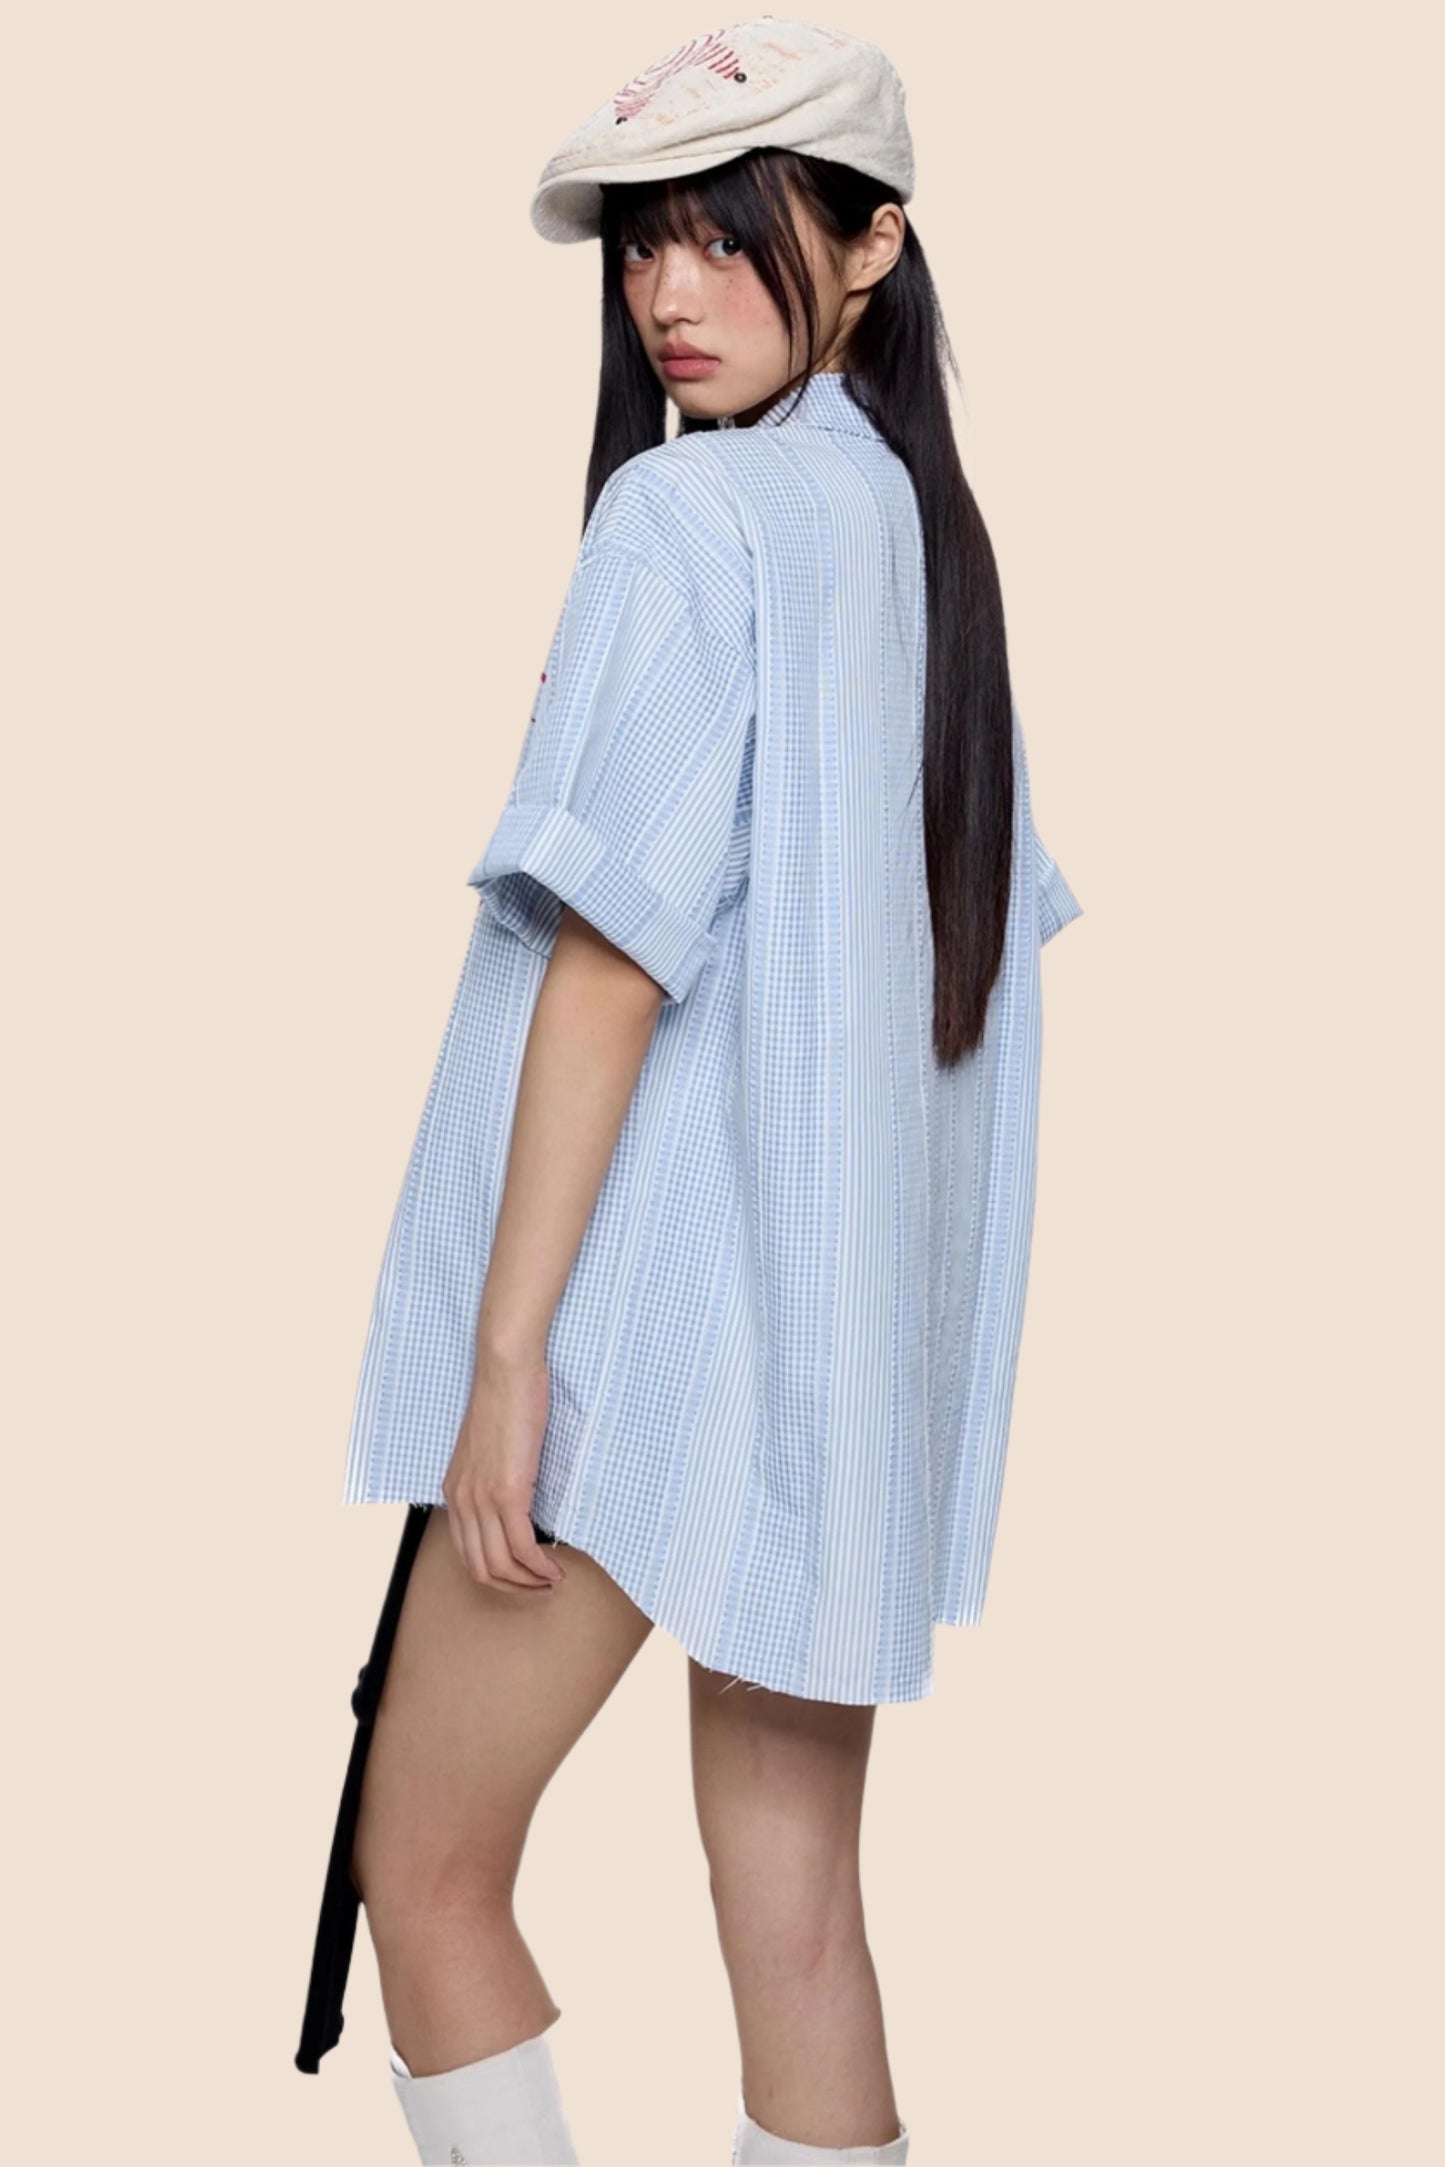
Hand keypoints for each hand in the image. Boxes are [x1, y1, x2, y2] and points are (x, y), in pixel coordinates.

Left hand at [441, 1344, 566, 1591]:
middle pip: (480, 1569)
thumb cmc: (504, 1399)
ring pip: (500, 1566)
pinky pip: (522, 1548)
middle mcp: (462, 1501)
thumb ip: (492, 1477)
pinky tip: (556, 1568)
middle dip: (513, 1588)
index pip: (466, 1554)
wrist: (505, 1370)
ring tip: (552, 1581)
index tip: (522, 1576)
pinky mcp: (509, 1493)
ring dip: (529, 1583)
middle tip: (540, 1587)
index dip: (495, 1575)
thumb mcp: (488, 1447)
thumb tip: (513, 1499)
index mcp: (455, 1492)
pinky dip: (540, 1566)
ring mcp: (483, 1499)